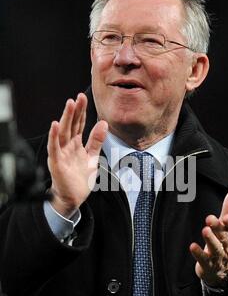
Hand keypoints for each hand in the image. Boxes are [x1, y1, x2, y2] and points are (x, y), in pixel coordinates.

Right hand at [47, 93, 107, 216]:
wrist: (72, 198)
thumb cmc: (79, 179)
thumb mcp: (92, 157)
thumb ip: (97, 140)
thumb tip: (104, 123)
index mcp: (76, 144)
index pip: (79, 124)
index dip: (81, 111)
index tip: (83, 97)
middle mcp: (67, 147)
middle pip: (71, 125)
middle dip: (74, 111)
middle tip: (77, 97)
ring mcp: (61, 154)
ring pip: (63, 133)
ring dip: (65, 118)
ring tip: (69, 104)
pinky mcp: (56, 163)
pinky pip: (54, 148)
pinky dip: (53, 136)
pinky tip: (54, 125)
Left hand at [189, 186, 227, 286]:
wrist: (224, 271)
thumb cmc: (225, 241)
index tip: (226, 216)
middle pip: (224, 237)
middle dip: (218, 228)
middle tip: (210, 218)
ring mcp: (219, 257)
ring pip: (216, 249)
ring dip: (210, 240)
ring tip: (204, 230)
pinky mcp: (208, 265)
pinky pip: (204, 259)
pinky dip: (198, 253)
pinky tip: (192, 246)